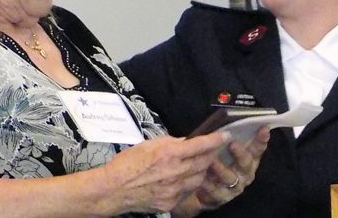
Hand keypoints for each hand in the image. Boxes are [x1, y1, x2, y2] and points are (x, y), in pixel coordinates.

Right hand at [97, 131, 229, 214]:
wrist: (113, 189)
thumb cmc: (127, 163)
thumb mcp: (148, 144)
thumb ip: (170, 142)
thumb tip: (185, 142)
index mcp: (169, 153)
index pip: (200, 145)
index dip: (215, 139)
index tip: (224, 135)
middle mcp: (175, 172)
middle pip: (203, 162)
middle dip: (211, 154)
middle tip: (214, 149)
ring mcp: (174, 190)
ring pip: (198, 178)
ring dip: (201, 170)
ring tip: (198, 164)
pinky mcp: (170, 203)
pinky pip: (186, 192)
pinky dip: (187, 184)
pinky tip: (181, 179)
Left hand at [185, 126, 269, 213]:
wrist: (203, 189)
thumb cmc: (215, 162)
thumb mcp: (219, 148)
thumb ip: (224, 139)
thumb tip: (223, 126)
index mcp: (248, 158)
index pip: (257, 148)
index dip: (262, 139)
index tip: (264, 128)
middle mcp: (245, 173)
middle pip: (246, 163)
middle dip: (240, 153)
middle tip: (232, 144)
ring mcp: (235, 186)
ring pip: (231, 178)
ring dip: (222, 169)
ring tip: (212, 162)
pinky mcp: (223, 198)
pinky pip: (216, 192)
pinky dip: (209, 185)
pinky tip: (202, 179)